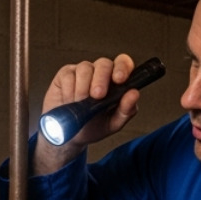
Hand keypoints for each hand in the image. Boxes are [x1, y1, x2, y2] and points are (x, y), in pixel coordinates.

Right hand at [33, 54, 141, 175]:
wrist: (70, 136)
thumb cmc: (94, 126)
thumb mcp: (114, 123)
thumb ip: (127, 109)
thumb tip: (134, 93)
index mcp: (115, 81)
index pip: (123, 63)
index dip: (122, 67)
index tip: (119, 79)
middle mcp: (100, 73)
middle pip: (104, 63)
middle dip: (101, 79)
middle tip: (97, 95)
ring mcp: (82, 71)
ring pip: (85, 68)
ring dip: (83, 89)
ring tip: (81, 105)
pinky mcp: (65, 74)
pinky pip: (68, 76)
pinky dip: (69, 91)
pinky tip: (69, 102)